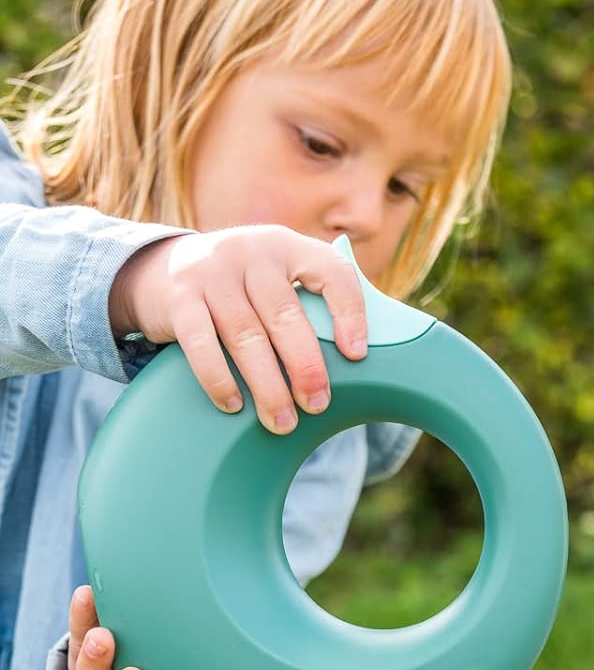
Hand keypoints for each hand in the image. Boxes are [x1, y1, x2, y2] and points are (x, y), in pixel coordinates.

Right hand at [108, 225, 367, 433]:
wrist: (159, 269)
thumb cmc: (239, 289)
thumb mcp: (274, 277)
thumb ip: (309, 301)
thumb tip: (357, 359)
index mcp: (286, 247)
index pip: (330, 271)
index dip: (349, 312)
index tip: (357, 355)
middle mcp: (249, 253)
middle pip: (285, 314)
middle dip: (305, 366)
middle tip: (317, 405)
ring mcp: (210, 273)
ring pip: (246, 336)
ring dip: (267, 386)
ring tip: (282, 422)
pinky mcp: (178, 299)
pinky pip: (201, 344)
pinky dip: (218, 379)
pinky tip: (234, 406)